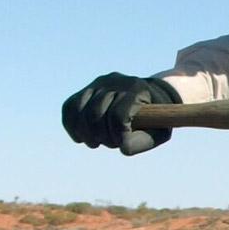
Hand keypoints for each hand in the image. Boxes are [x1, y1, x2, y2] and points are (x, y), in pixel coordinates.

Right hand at [61, 74, 180, 155]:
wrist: (151, 96)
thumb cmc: (157, 118)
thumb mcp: (159, 131)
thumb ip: (142, 141)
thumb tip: (122, 148)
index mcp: (136, 89)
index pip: (118, 115)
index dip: (117, 135)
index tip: (121, 144)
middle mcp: (115, 81)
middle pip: (97, 113)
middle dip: (101, 136)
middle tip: (111, 144)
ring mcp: (98, 83)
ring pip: (81, 110)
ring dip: (86, 134)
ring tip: (96, 143)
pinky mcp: (86, 89)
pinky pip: (69, 106)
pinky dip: (71, 125)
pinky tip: (79, 138)